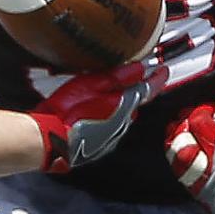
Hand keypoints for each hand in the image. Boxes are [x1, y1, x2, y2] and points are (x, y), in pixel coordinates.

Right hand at [33, 59, 167, 173]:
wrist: (50, 140)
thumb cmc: (67, 111)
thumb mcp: (92, 84)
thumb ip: (117, 76)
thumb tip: (139, 69)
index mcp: (123, 105)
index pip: (147, 89)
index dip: (157, 78)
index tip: (164, 70)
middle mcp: (122, 122)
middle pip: (135, 102)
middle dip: (135, 90)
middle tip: (135, 76)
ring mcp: (113, 135)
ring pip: (123, 115)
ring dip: (121, 103)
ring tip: (111, 92)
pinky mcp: (101, 144)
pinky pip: (112, 126)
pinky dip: (109, 116)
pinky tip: (96, 111)